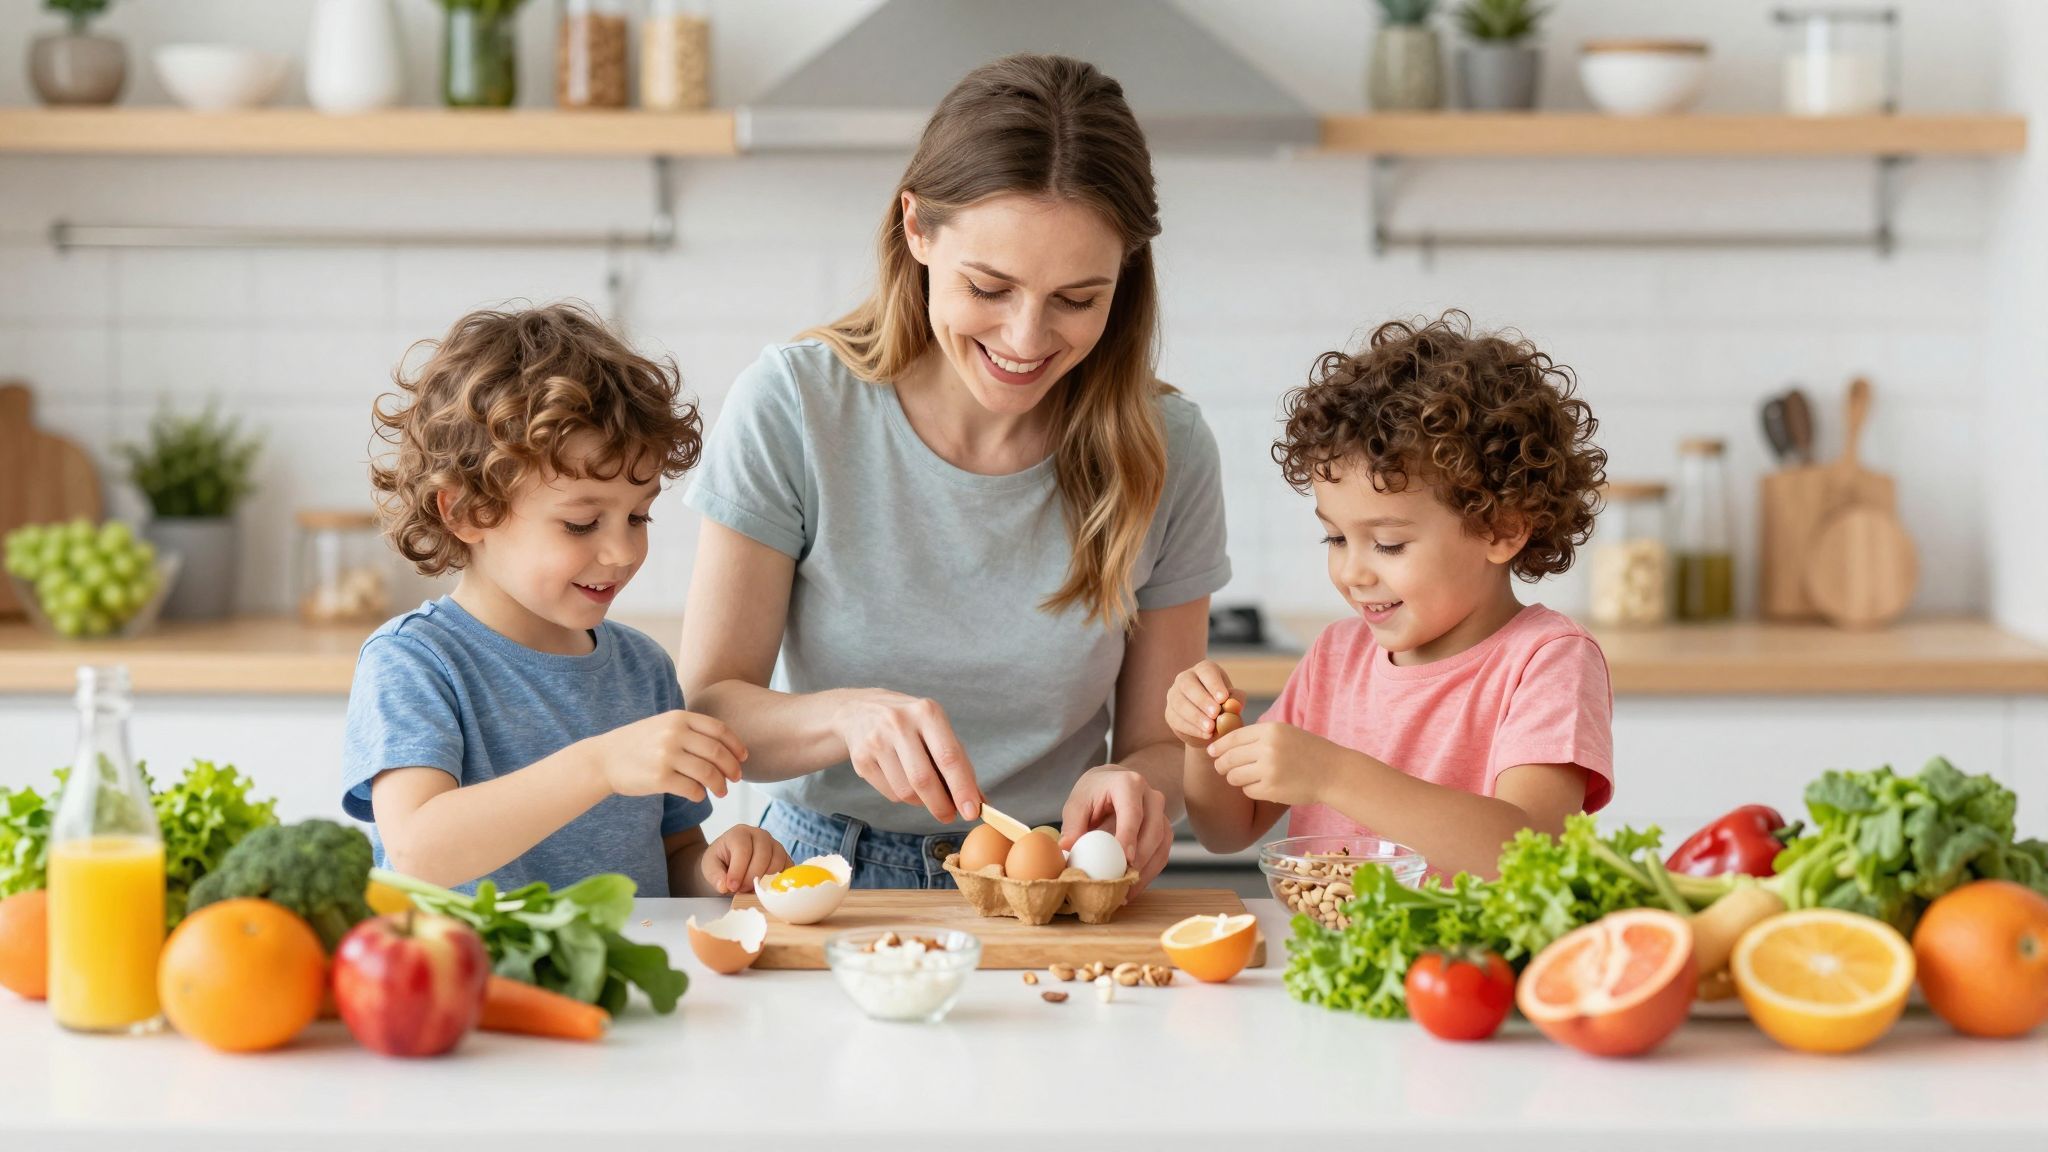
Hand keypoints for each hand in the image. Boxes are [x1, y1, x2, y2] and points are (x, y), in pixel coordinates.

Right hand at [593, 710, 746, 802]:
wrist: (602, 759)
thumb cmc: (637, 744)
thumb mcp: (664, 725)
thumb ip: (691, 730)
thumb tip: (727, 747)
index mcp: (679, 718)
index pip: (719, 729)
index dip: (736, 745)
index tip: (743, 758)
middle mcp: (674, 734)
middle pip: (717, 752)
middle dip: (732, 768)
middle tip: (736, 778)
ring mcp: (666, 756)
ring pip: (708, 773)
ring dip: (720, 785)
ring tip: (721, 792)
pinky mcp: (659, 778)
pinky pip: (692, 789)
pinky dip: (700, 794)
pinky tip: (698, 796)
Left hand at [700, 825, 790, 895]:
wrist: (729, 861)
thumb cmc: (720, 862)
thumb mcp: (709, 867)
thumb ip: (715, 875)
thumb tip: (724, 886)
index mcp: (739, 833)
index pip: (743, 850)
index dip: (738, 870)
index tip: (731, 887)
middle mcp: (759, 834)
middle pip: (763, 854)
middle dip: (752, 876)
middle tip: (742, 890)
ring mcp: (774, 843)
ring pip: (777, 859)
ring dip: (765, 878)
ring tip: (751, 887)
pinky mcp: (783, 855)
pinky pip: (788, 866)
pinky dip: (780, 877)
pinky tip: (767, 885)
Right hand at [834, 689, 982, 822]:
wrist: (859, 711)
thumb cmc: (910, 724)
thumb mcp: (936, 730)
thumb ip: (958, 762)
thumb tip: (978, 800)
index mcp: (927, 712)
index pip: (949, 757)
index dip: (962, 788)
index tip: (972, 811)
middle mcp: (899, 723)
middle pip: (924, 779)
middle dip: (941, 805)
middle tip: (950, 815)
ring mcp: (876, 741)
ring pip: (906, 792)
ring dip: (922, 802)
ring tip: (926, 794)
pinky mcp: (860, 759)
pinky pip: (890, 794)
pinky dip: (903, 797)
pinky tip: (903, 782)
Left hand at [1059, 766, 1171, 890]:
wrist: (1114, 782)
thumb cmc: (1094, 792)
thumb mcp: (1078, 802)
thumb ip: (1072, 824)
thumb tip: (1066, 848)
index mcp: (1129, 784)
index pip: (1133, 813)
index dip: (1130, 837)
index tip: (1125, 860)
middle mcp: (1151, 797)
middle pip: (1153, 831)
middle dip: (1140, 860)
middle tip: (1122, 881)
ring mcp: (1162, 814)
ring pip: (1162, 845)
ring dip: (1145, 871)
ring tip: (1125, 892)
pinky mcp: (1164, 830)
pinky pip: (1162, 854)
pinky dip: (1148, 873)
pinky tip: (1131, 888)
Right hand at [1165, 659, 1240, 747]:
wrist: (1211, 727)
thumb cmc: (1225, 708)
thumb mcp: (1234, 702)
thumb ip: (1236, 700)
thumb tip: (1234, 705)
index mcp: (1204, 670)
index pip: (1206, 672)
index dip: (1214, 684)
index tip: (1223, 698)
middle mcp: (1185, 678)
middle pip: (1188, 685)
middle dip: (1202, 700)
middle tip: (1215, 714)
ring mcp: (1174, 695)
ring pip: (1180, 703)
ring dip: (1196, 716)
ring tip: (1211, 728)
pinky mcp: (1170, 713)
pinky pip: (1177, 720)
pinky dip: (1192, 728)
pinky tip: (1205, 734)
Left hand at [1206, 722, 1347, 808]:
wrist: (1333, 772)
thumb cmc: (1309, 752)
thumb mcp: (1285, 733)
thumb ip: (1258, 736)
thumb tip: (1224, 743)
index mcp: (1270, 730)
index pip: (1233, 738)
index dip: (1218, 746)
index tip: (1212, 752)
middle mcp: (1267, 748)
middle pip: (1229, 758)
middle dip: (1221, 765)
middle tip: (1222, 768)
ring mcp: (1268, 770)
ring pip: (1234, 776)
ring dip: (1235, 778)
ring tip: (1247, 778)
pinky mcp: (1271, 790)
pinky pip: (1248, 791)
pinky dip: (1251, 790)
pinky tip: (1263, 786)